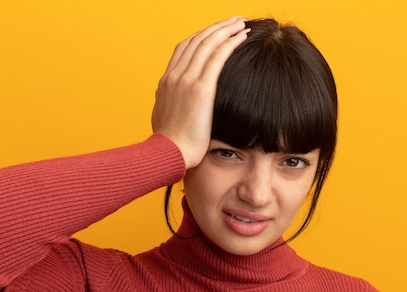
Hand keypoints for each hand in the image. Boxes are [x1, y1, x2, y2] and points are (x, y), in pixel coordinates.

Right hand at [151, 17, 248, 169]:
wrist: (168, 154)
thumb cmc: (170, 147)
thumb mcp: (165, 120)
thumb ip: (171, 106)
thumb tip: (175, 106)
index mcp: (166, 82)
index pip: (184, 49)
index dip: (201, 37)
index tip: (215, 33)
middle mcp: (174, 76)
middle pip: (196, 40)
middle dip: (216, 28)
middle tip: (233, 21)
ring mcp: (186, 80)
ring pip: (207, 43)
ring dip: (226, 29)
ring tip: (240, 23)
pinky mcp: (201, 88)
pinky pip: (217, 56)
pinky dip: (230, 42)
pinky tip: (242, 36)